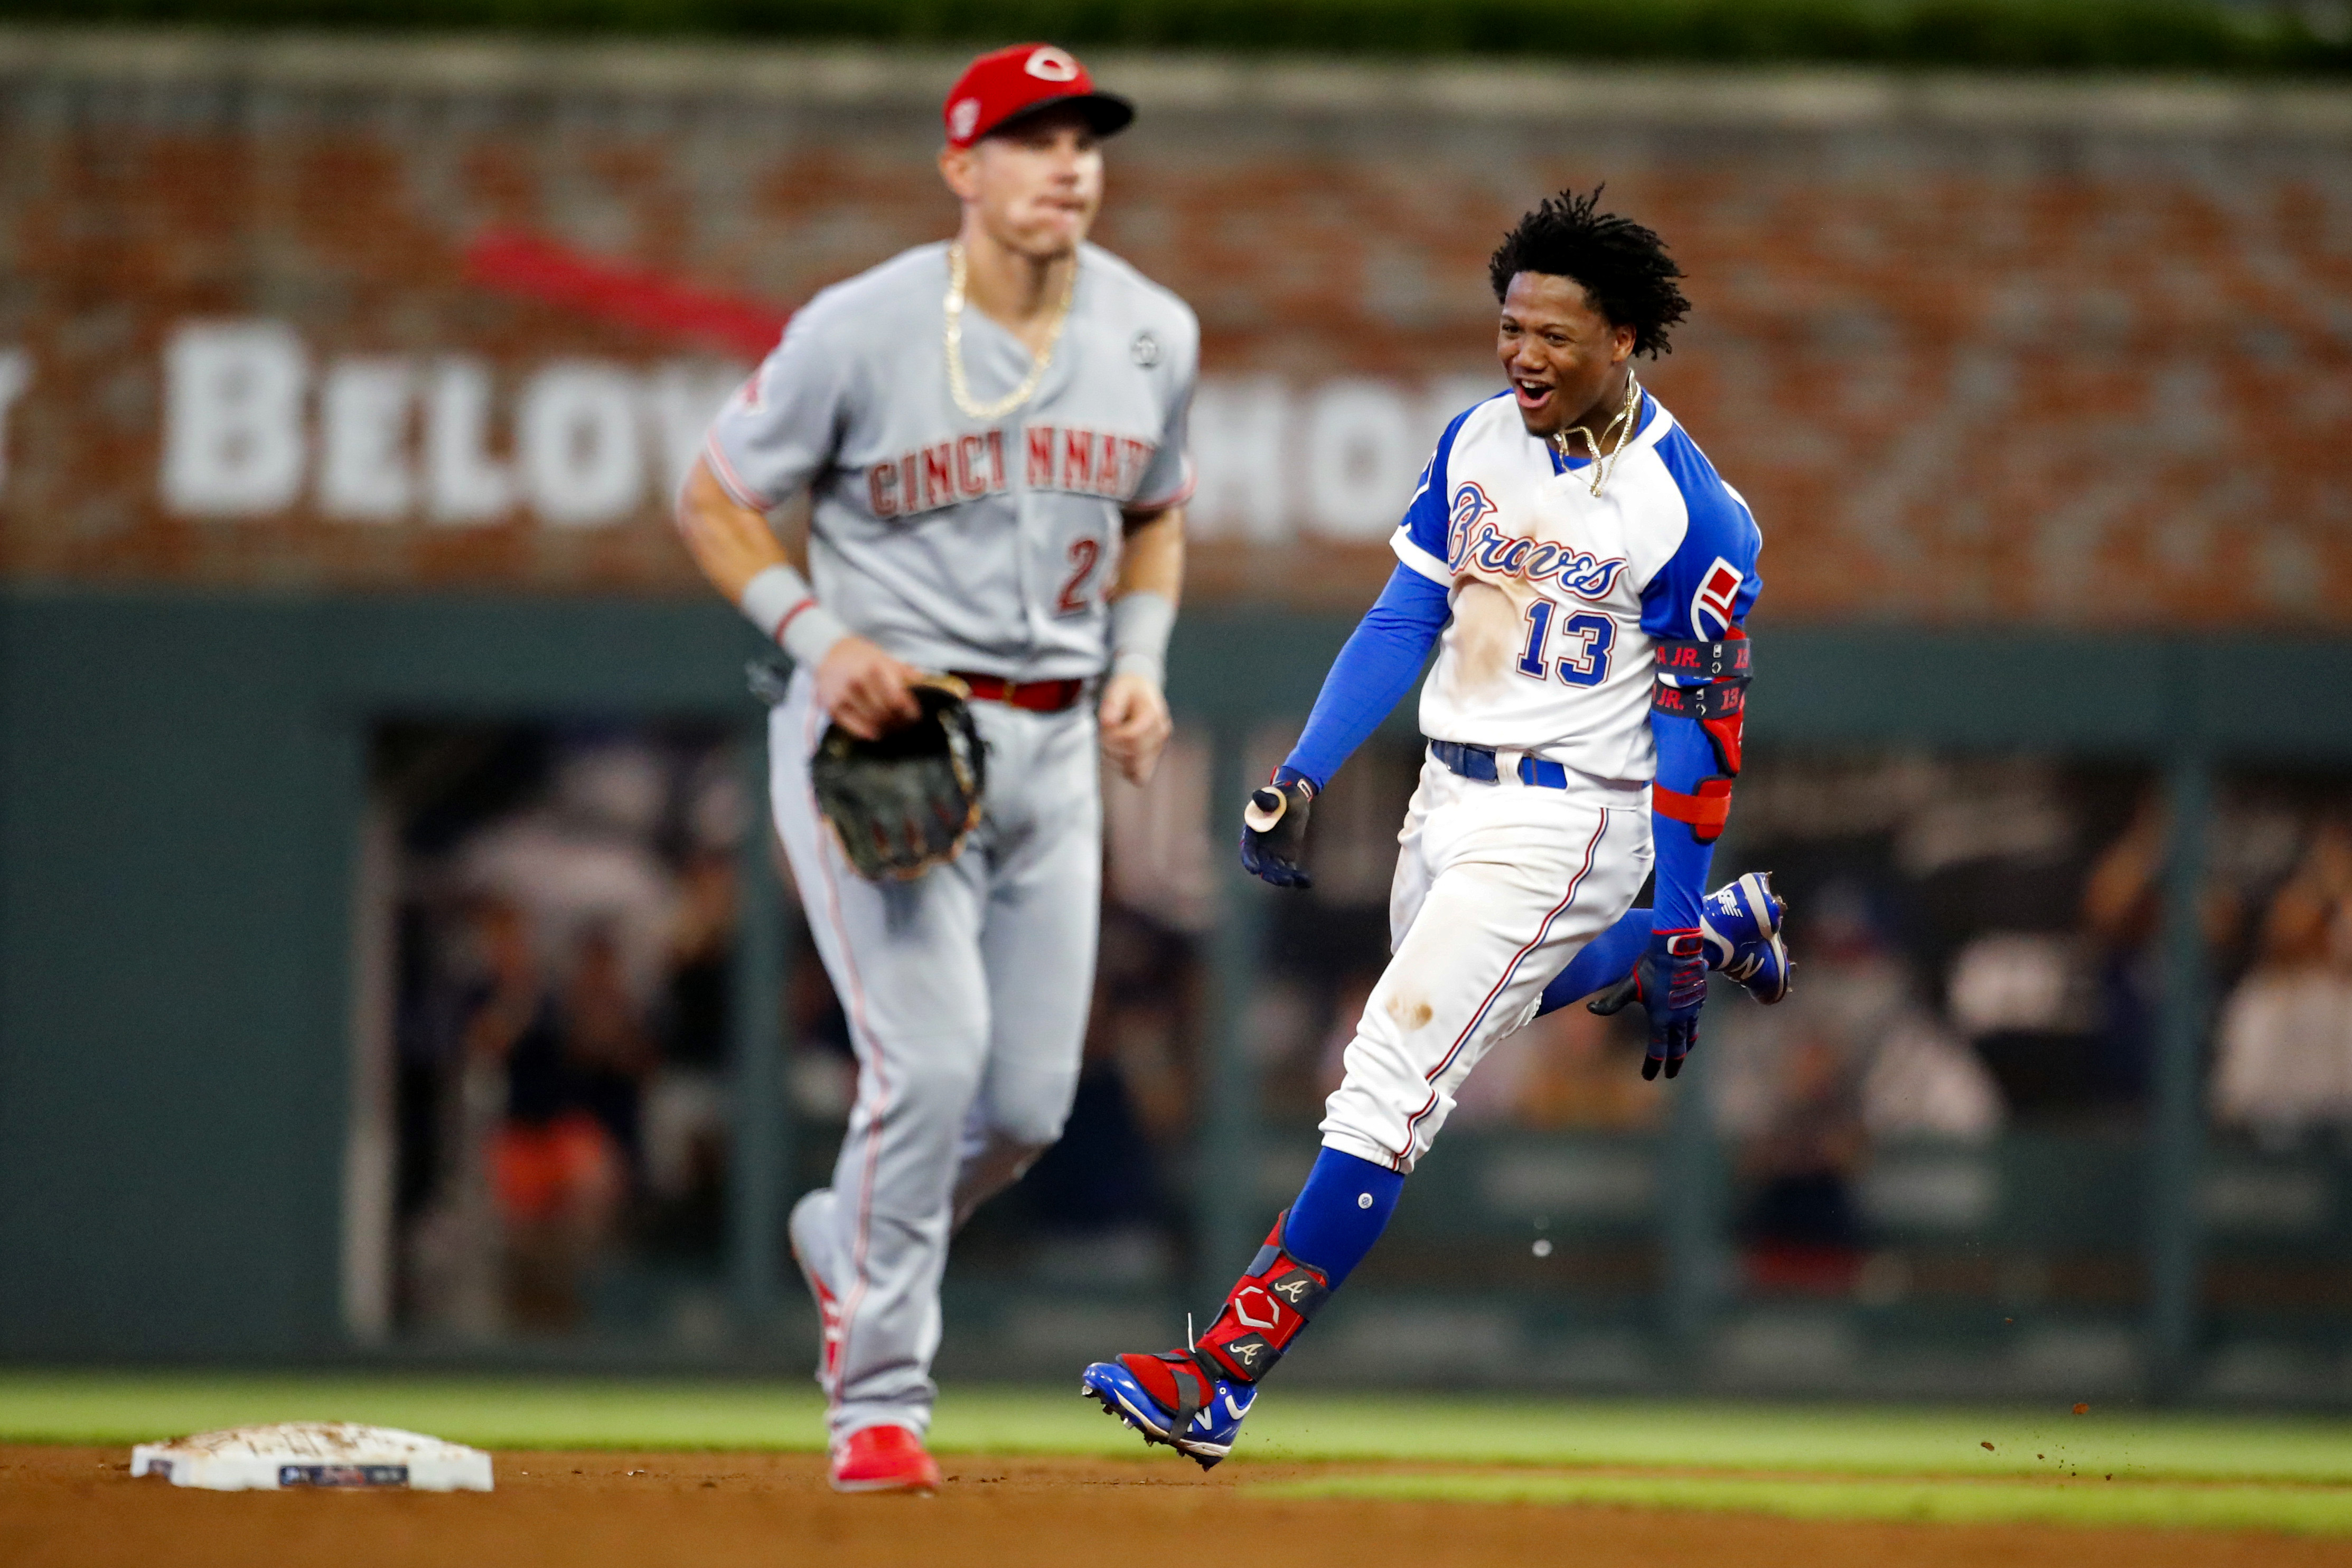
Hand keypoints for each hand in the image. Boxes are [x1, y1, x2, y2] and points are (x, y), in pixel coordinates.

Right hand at [814, 636, 922, 740]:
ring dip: (886, 729)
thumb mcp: (883, 658)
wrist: (829, 653)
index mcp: (874, 668)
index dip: (909, 712)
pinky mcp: (832, 707)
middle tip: (905, 726)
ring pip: (872, 721)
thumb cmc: (861, 658)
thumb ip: (903, 670)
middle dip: (899, 722)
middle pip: (886, 712)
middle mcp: (858, 682)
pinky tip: (877, 733)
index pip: (897, 699)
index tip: (915, 717)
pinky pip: (854, 728)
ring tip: (893, 730)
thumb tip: (921, 678)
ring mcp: (843, 695)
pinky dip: (868, 732)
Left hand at [1098, 672, 1172, 785]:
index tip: (1103, 727)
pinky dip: (1125, 769)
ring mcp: (1159, 747)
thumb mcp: (1118, 687)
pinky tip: (1117, 754)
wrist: (1142, 691)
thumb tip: (1107, 722)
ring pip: (1136, 770)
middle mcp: (1160, 733)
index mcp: (1153, 714)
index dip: (1112, 736)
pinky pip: (1140, 777)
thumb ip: (1112, 703)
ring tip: (1109, 743)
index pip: (1132, 737)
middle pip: (1133, 755)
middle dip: (1111, 748)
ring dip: (1115, 760)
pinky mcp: (1153, 757)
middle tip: (1103, 735)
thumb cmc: (1128, 690)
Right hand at [1239, 775, 1314, 888]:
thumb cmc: (1283, 795)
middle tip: (1286, 880)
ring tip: (1298, 880)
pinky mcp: (1286, 856)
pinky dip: (1297, 877)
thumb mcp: (1277, 795)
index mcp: (1253, 832)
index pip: (1247, 849)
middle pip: (1262, 865)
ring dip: (1285, 877)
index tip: (1255, 870)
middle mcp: (1260, 846)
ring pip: (1276, 871)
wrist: (1294, 801)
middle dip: (1272, 874)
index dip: (1249, 860)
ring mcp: (1272, 853)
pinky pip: (1290, 870)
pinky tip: (1308, 881)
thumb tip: (1256, 795)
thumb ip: (1268, 799)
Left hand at [1589, 927, 1707, 1078]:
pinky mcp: (1700, 998)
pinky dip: (1693, 1028)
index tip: (1649, 1076)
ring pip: (1691, 1035)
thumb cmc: (1651, 968)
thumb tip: (1591, 1008)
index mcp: (1662, 1019)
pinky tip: (1690, 1026)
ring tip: (1683, 1054)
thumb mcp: (1628, 986)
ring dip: (1686, 1048)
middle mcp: (1679, 1019)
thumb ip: (1611, 1002)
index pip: (1657, 1050)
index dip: (1652, 1065)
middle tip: (1671, 1074)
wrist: (1677, 949)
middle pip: (1678, 1048)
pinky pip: (1697, 1019)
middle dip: (1674, 1063)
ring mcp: (1693, 1009)